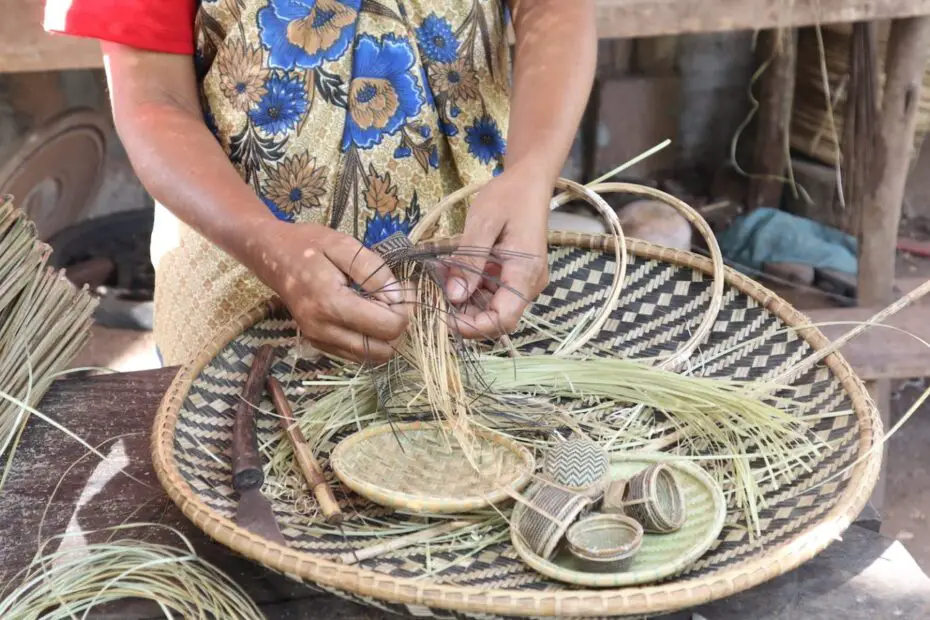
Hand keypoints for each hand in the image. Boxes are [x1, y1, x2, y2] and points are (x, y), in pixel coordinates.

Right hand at [247, 220, 408, 363]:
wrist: (272, 255)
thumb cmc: (308, 245)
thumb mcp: (343, 245)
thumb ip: (373, 271)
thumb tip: (397, 298)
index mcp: (330, 303)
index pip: (386, 327)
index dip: (404, 310)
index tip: (404, 288)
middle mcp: (322, 329)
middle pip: (383, 350)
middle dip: (398, 326)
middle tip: (398, 298)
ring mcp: (319, 340)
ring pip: (372, 357)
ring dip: (386, 336)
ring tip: (383, 305)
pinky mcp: (319, 344)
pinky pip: (357, 355)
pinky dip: (371, 339)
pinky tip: (369, 314)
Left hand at [445, 170, 549, 338]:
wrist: (528, 181)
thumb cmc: (508, 197)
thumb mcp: (483, 222)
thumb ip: (469, 260)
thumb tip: (454, 296)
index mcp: (525, 272)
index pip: (503, 319)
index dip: (474, 327)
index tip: (445, 319)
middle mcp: (529, 284)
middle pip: (496, 317)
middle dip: (464, 312)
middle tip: (435, 294)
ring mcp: (523, 281)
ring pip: (490, 306)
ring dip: (463, 298)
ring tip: (440, 276)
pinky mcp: (514, 276)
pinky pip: (491, 292)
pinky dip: (470, 286)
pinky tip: (452, 269)